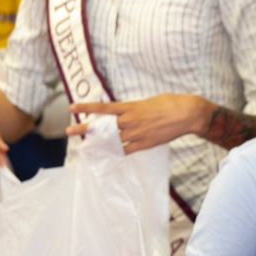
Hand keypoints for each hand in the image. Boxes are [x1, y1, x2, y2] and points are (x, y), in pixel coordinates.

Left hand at [68, 94, 207, 153]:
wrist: (186, 113)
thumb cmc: (169, 103)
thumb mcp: (147, 101)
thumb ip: (134, 108)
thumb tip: (127, 113)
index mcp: (130, 107)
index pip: (103, 108)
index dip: (86, 107)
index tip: (72, 107)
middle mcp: (130, 121)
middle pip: (103, 127)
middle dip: (85, 128)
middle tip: (69, 130)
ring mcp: (137, 134)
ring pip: (112, 140)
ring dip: (98, 143)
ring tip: (86, 145)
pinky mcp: (145, 143)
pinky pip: (126, 150)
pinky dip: (116, 152)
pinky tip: (108, 154)